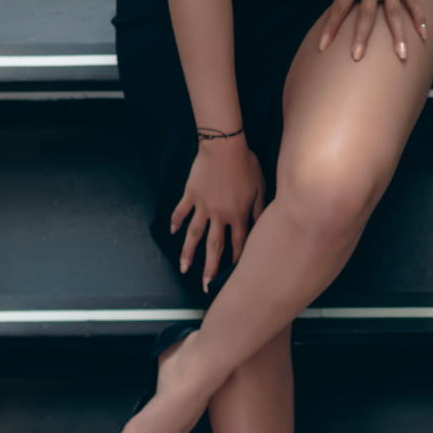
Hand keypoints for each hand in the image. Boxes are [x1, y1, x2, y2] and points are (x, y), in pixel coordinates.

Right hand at [170, 138, 266, 292]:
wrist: (224, 147)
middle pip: (214, 246)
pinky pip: (181, 211)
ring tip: (183, 268)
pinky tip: (172, 232)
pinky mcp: (191, 194)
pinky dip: (176, 221)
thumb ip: (259, 209)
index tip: (233, 275)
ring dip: (188, 253)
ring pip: (194, 234)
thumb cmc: (246, 164)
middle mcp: (219, 215)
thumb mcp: (260, 187)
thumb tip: (260, 225)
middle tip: (205, 285)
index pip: (238, 243)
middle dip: (210, 268)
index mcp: (238, 214)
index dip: (236, 260)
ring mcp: (203, 206)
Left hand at [295, 0, 429, 60]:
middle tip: (357, 58)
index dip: (330, 28)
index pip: (338, 9)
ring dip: (397, 36)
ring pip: (394, 15)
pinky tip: (425, 35)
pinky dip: (420, 18)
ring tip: (401, 56)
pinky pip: (414, 2)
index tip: (323, 47)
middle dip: (360, 39)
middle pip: (365, 17)